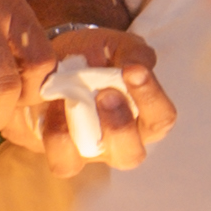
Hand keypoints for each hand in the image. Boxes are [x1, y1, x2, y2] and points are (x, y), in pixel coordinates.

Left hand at [13, 17, 179, 166]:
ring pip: (92, 164)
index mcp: (143, 117)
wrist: (49, 61)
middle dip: (119, 125)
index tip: (134, 70)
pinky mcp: (58, 153)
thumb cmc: (91, 57)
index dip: (151, 98)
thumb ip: (132, 51)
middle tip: (106, 94)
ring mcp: (86, 153)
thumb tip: (136, 65)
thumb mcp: (114, 45)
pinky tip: (50, 103)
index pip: (161, 118)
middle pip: (131, 154)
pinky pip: (62, 160)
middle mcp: (119, 143)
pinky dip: (55, 132)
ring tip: (70, 100)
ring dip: (81, 132)